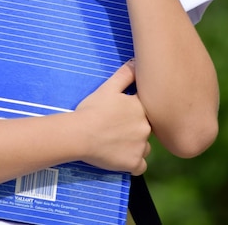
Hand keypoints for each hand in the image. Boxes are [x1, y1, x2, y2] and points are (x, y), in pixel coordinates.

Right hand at [74, 60, 150, 174]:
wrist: (80, 134)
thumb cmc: (92, 108)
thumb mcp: (108, 87)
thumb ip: (125, 74)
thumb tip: (137, 61)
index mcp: (141, 108)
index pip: (147, 109)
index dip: (134, 110)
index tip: (122, 113)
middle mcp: (146, 127)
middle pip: (146, 128)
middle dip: (135, 128)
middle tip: (116, 127)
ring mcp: (141, 147)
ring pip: (144, 147)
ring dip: (136, 145)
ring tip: (117, 142)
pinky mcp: (133, 163)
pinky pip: (140, 166)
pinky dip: (133, 162)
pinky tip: (121, 156)